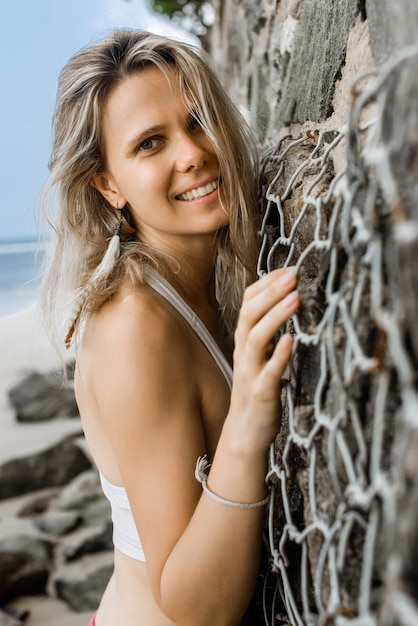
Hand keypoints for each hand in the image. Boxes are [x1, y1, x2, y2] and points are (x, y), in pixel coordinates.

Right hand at [228, 267, 298, 451]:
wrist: (244, 432)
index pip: (248, 302)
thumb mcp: (258, 355)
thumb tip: (284, 301)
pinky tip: (291, 341)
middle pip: (250, 314)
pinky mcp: (261, 393)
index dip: (266, 283)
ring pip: (256, 338)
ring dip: (275, 316)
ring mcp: (251, 371)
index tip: (288, 268)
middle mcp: (243, 352)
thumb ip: (265, 331)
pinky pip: (268, 371)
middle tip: (293, 275)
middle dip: (271, 292)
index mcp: (243, 340)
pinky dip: (279, 355)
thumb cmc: (256, 389)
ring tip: (295, 299)